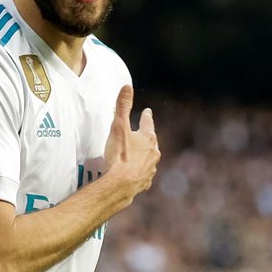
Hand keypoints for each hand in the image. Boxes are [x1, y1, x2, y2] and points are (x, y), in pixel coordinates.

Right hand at [103, 85, 159, 199]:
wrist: (121, 185)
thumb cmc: (120, 155)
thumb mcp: (119, 127)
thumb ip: (122, 106)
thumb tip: (127, 86)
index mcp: (148, 138)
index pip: (148, 123)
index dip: (145, 117)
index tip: (147, 112)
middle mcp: (153, 153)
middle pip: (151, 142)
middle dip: (147, 136)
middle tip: (144, 132)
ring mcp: (150, 169)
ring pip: (149, 159)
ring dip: (144, 155)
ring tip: (138, 154)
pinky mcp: (144, 183)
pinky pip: (143, 174)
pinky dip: (140, 171)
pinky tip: (135, 173)